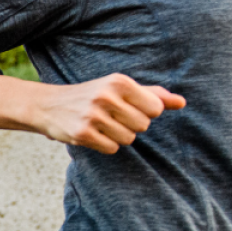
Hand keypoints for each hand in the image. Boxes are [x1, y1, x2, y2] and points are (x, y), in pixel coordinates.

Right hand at [32, 74, 185, 153]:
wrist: (49, 105)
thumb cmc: (92, 95)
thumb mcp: (120, 89)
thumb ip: (152, 94)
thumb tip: (182, 102)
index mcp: (119, 82)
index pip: (155, 108)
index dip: (145, 112)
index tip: (127, 107)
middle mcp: (106, 96)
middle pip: (143, 125)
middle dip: (131, 125)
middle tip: (111, 117)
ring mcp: (93, 115)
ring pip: (128, 138)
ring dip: (117, 136)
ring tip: (101, 125)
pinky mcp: (82, 133)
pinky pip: (112, 148)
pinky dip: (105, 145)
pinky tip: (92, 134)